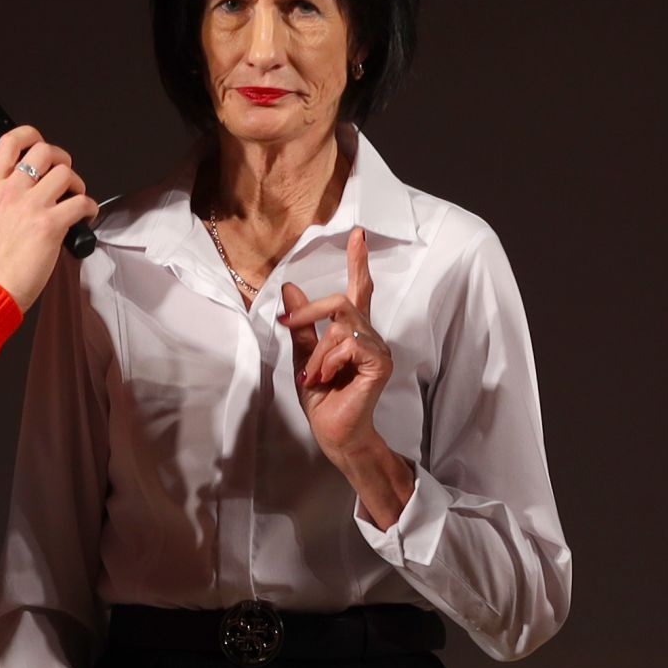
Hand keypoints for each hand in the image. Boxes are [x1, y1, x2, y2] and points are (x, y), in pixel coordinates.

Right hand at [0, 127, 98, 313]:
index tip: (40, 142)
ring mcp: (31, 207)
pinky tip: (85, 217)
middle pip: (44, 151)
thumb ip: (5, 197)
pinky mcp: (50, 225)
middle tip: (65, 176)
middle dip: (61, 159)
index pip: (10, 143)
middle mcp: (12, 191)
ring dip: (77, 185)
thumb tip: (29, 188)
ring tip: (75, 200)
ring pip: (65, 173)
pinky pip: (81, 203)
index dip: (30, 135)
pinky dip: (90, 207)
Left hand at [278, 227, 393, 463]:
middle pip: (343, 301)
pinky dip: (330, 361)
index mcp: (353, 333)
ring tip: (315, 376)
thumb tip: (290, 287)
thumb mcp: (303, 357)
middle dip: (310, 310)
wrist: (334, 434)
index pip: (360, 290)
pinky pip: (349, 344)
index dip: (359, 261)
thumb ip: (301, 325)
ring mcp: (378, 349)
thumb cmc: (323, 400)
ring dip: (319, 351)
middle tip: (287, 320)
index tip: (358, 233)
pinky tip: (327, 378)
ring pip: (342, 325)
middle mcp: (369, 336)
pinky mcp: (380, 363)